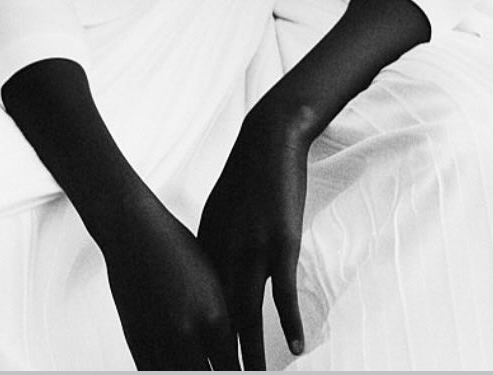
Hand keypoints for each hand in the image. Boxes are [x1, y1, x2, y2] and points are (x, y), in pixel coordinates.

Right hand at [102, 193, 239, 370]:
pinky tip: (178, 369)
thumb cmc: (176, 247)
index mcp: (213, 316)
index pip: (234, 369)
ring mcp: (159, 340)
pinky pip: (154, 373)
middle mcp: (187, 333)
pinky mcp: (136, 342)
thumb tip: (233, 354)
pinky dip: (169, 374)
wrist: (133, 231)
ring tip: (202, 371)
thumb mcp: (211, 281)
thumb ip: (223, 320)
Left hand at [197, 104, 310, 369]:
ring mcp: (251, 248)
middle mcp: (222, 252)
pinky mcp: (280, 242)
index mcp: (205, 247)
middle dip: (219, 356)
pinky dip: (290, 321)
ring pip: (249, 311)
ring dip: (252, 351)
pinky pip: (284, 290)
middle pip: (220, 317)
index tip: (194, 368)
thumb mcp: (220, 214)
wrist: (268, 139)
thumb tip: (210, 280)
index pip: (199, 307)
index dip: (198, 339)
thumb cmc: (246, 177)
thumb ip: (215, 248)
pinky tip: (298, 346)